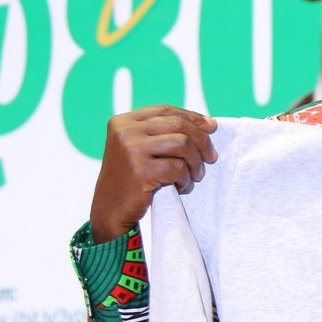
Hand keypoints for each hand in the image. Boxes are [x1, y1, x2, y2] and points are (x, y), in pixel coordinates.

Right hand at [89, 105, 218, 241]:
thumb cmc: (131, 180)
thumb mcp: (139, 149)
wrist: (110, 210)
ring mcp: (131, 150)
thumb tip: (207, 124)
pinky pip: (178, 168)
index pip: (165, 111)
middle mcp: (126, 131)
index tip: (211, 126)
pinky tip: (181, 188)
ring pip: (182, 144)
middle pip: (178, 125)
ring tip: (195, 176)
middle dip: (202, 140)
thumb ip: (162, 134)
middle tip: (211, 157)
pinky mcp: (141, 171)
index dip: (191, 116)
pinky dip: (185, 179)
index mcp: (124, 122)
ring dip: (196, 162)